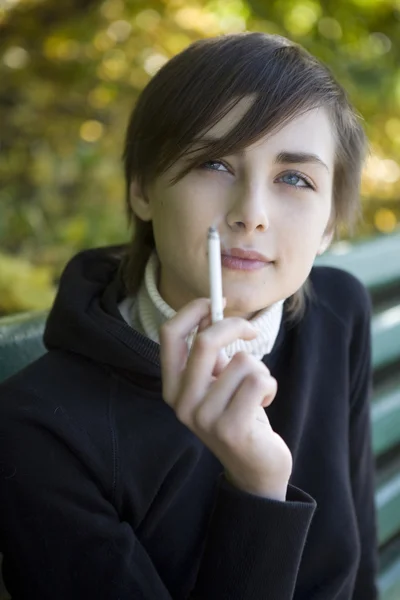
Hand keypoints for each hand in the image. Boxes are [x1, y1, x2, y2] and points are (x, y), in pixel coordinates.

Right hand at [160, 298, 292, 499]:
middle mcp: (181, 402)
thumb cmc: (237, 412)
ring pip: (243, 361)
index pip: (169, 335)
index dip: (193, 310)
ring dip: (259, 369)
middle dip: (235, 327)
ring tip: (256, 390)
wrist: (254, 465)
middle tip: (251, 331)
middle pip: (205, 342)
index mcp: (172, 386)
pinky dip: (270, 385)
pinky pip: (259, 381)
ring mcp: (204, 418)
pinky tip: (264, 403)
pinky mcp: (231, 429)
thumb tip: (212, 309)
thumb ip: (210, 352)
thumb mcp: (217, 380)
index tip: (216, 301)